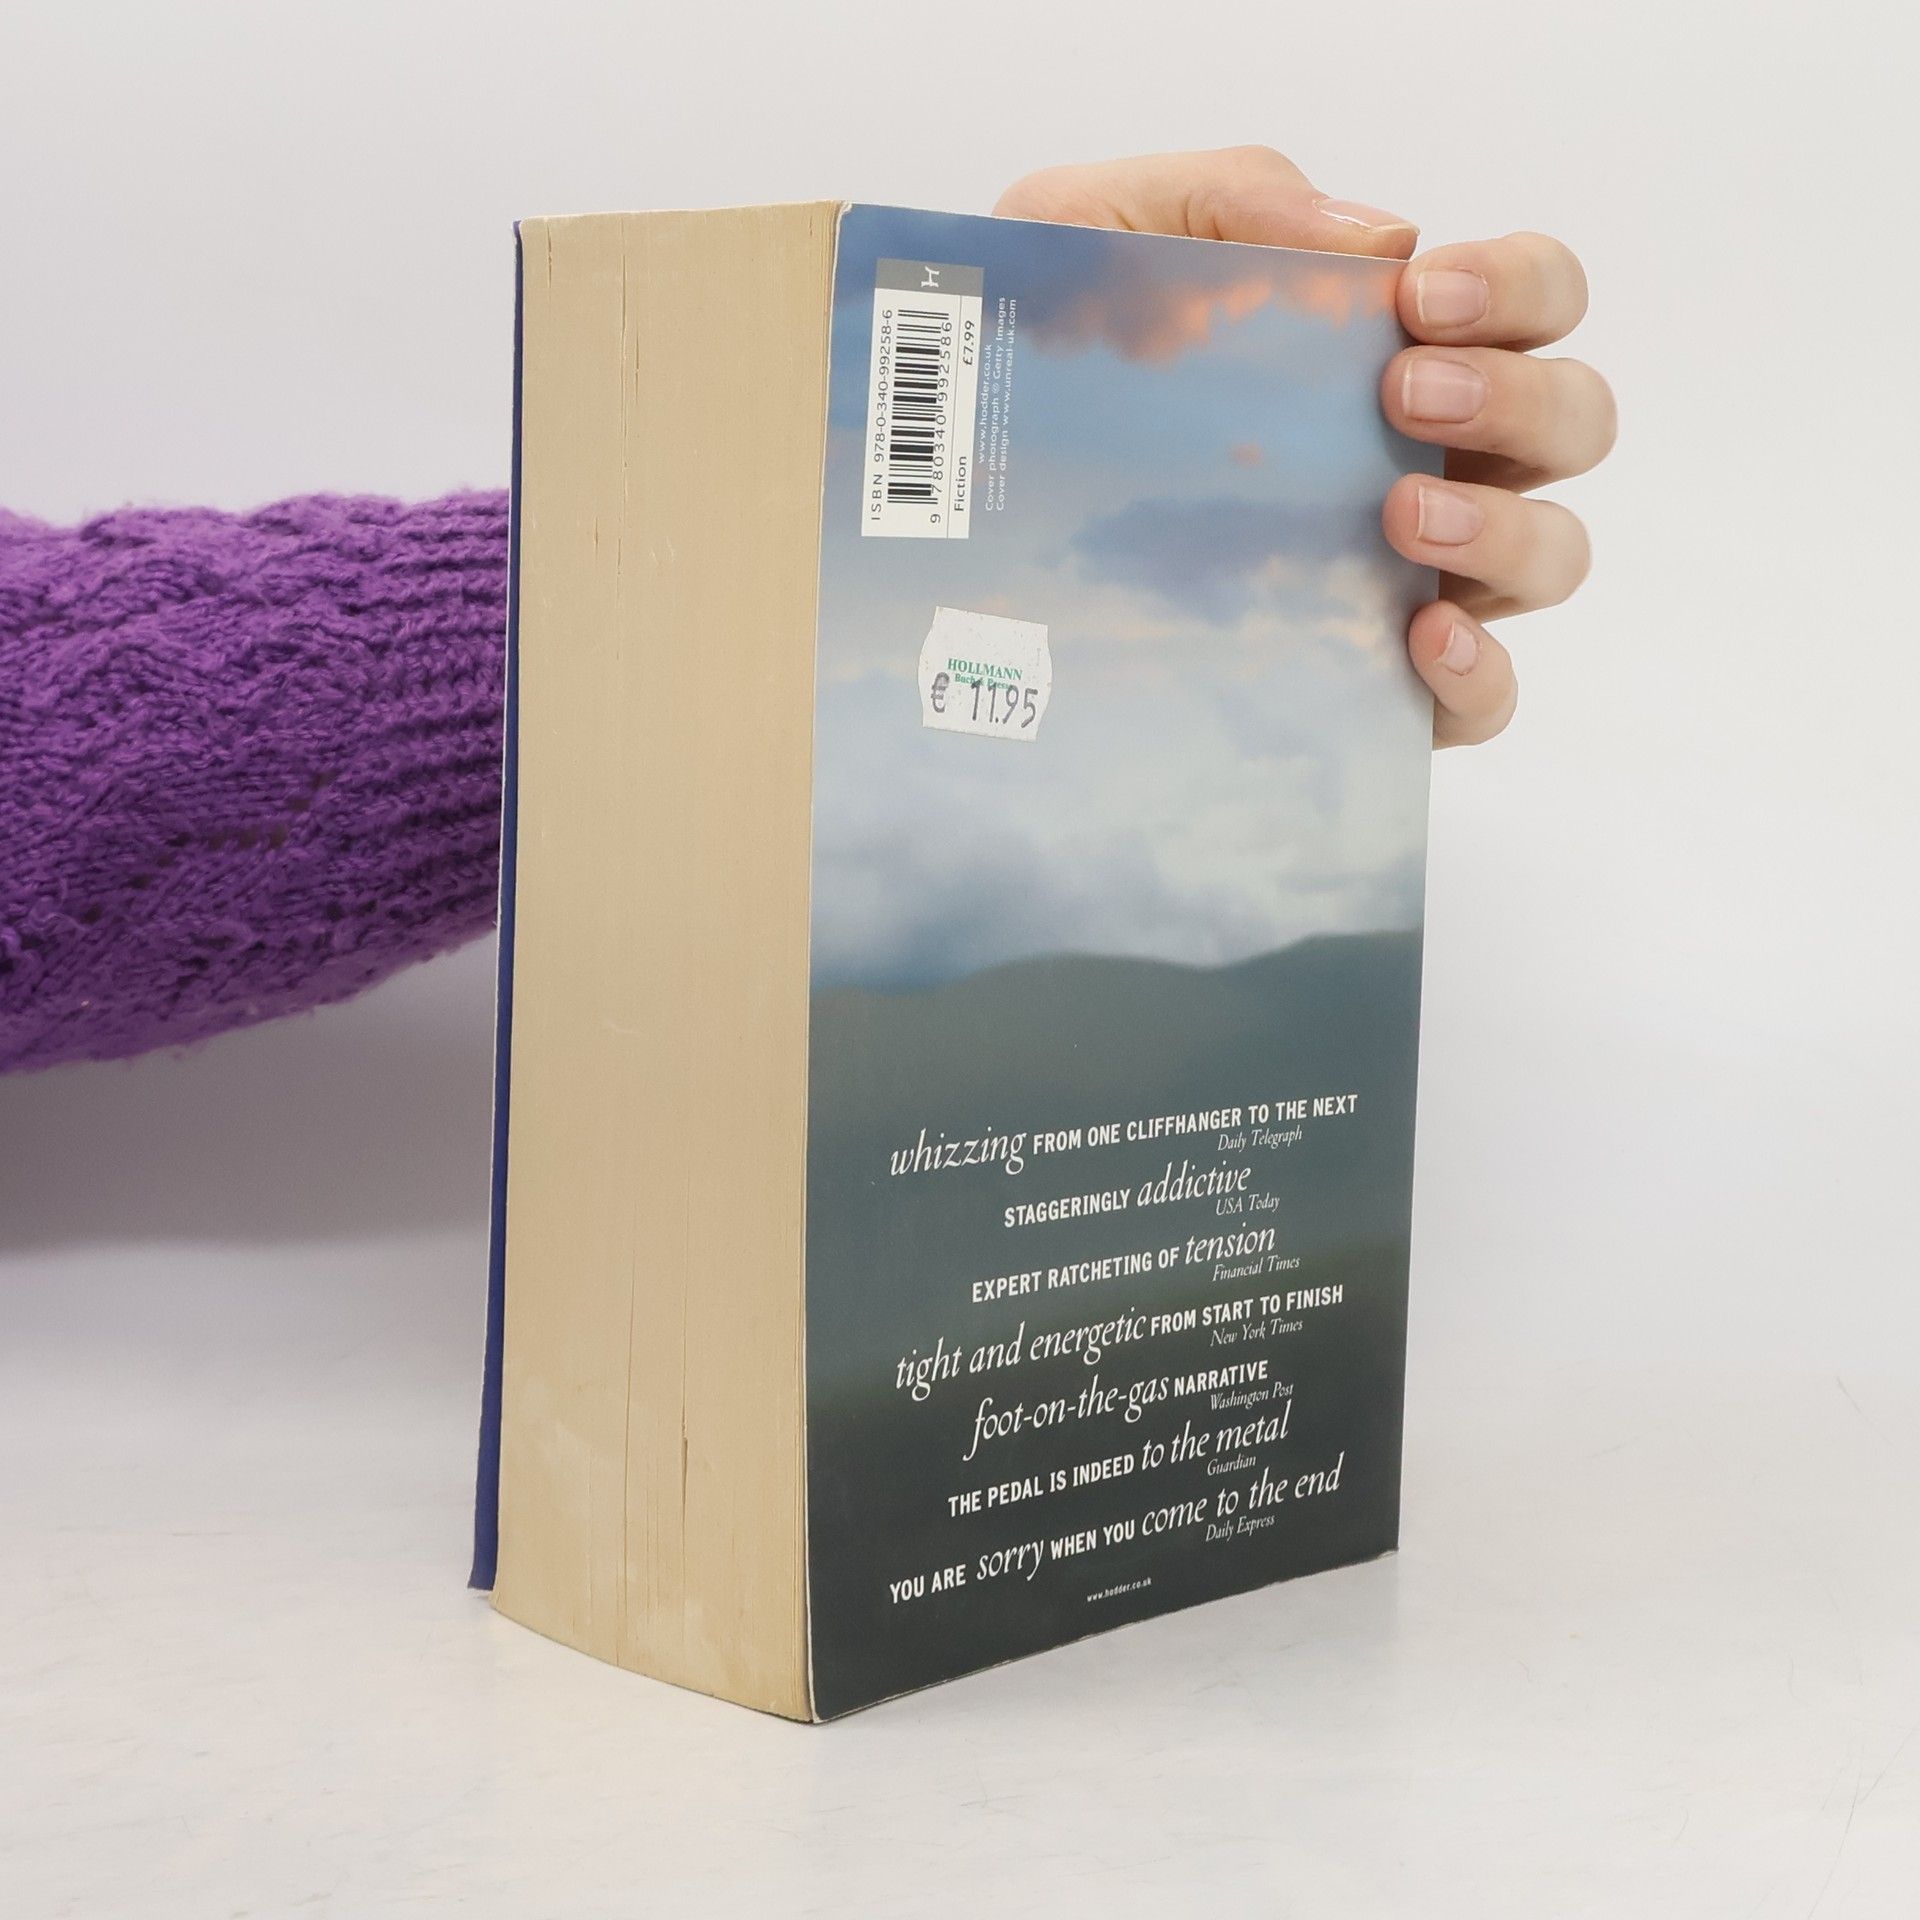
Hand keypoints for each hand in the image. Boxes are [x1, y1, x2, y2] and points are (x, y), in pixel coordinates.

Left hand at [995, 147, 1614, 747]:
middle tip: (1400, 397)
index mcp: (1398, 343)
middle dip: (1516, 401)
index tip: (1417, 302)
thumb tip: (1379, 237)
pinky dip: (1480, 674)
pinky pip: (1483, 697)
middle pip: (1574, 423)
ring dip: (1506, 533)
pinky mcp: (1372, 681)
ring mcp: (1412, 573)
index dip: (1517, 291)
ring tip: (1398, 519)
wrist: (943, 472)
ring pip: (1550, 557)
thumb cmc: (1045, 345)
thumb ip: (1232, 194)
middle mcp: (1432, 457)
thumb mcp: (1103, 226)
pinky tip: (1418, 640)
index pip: (1535, 298)